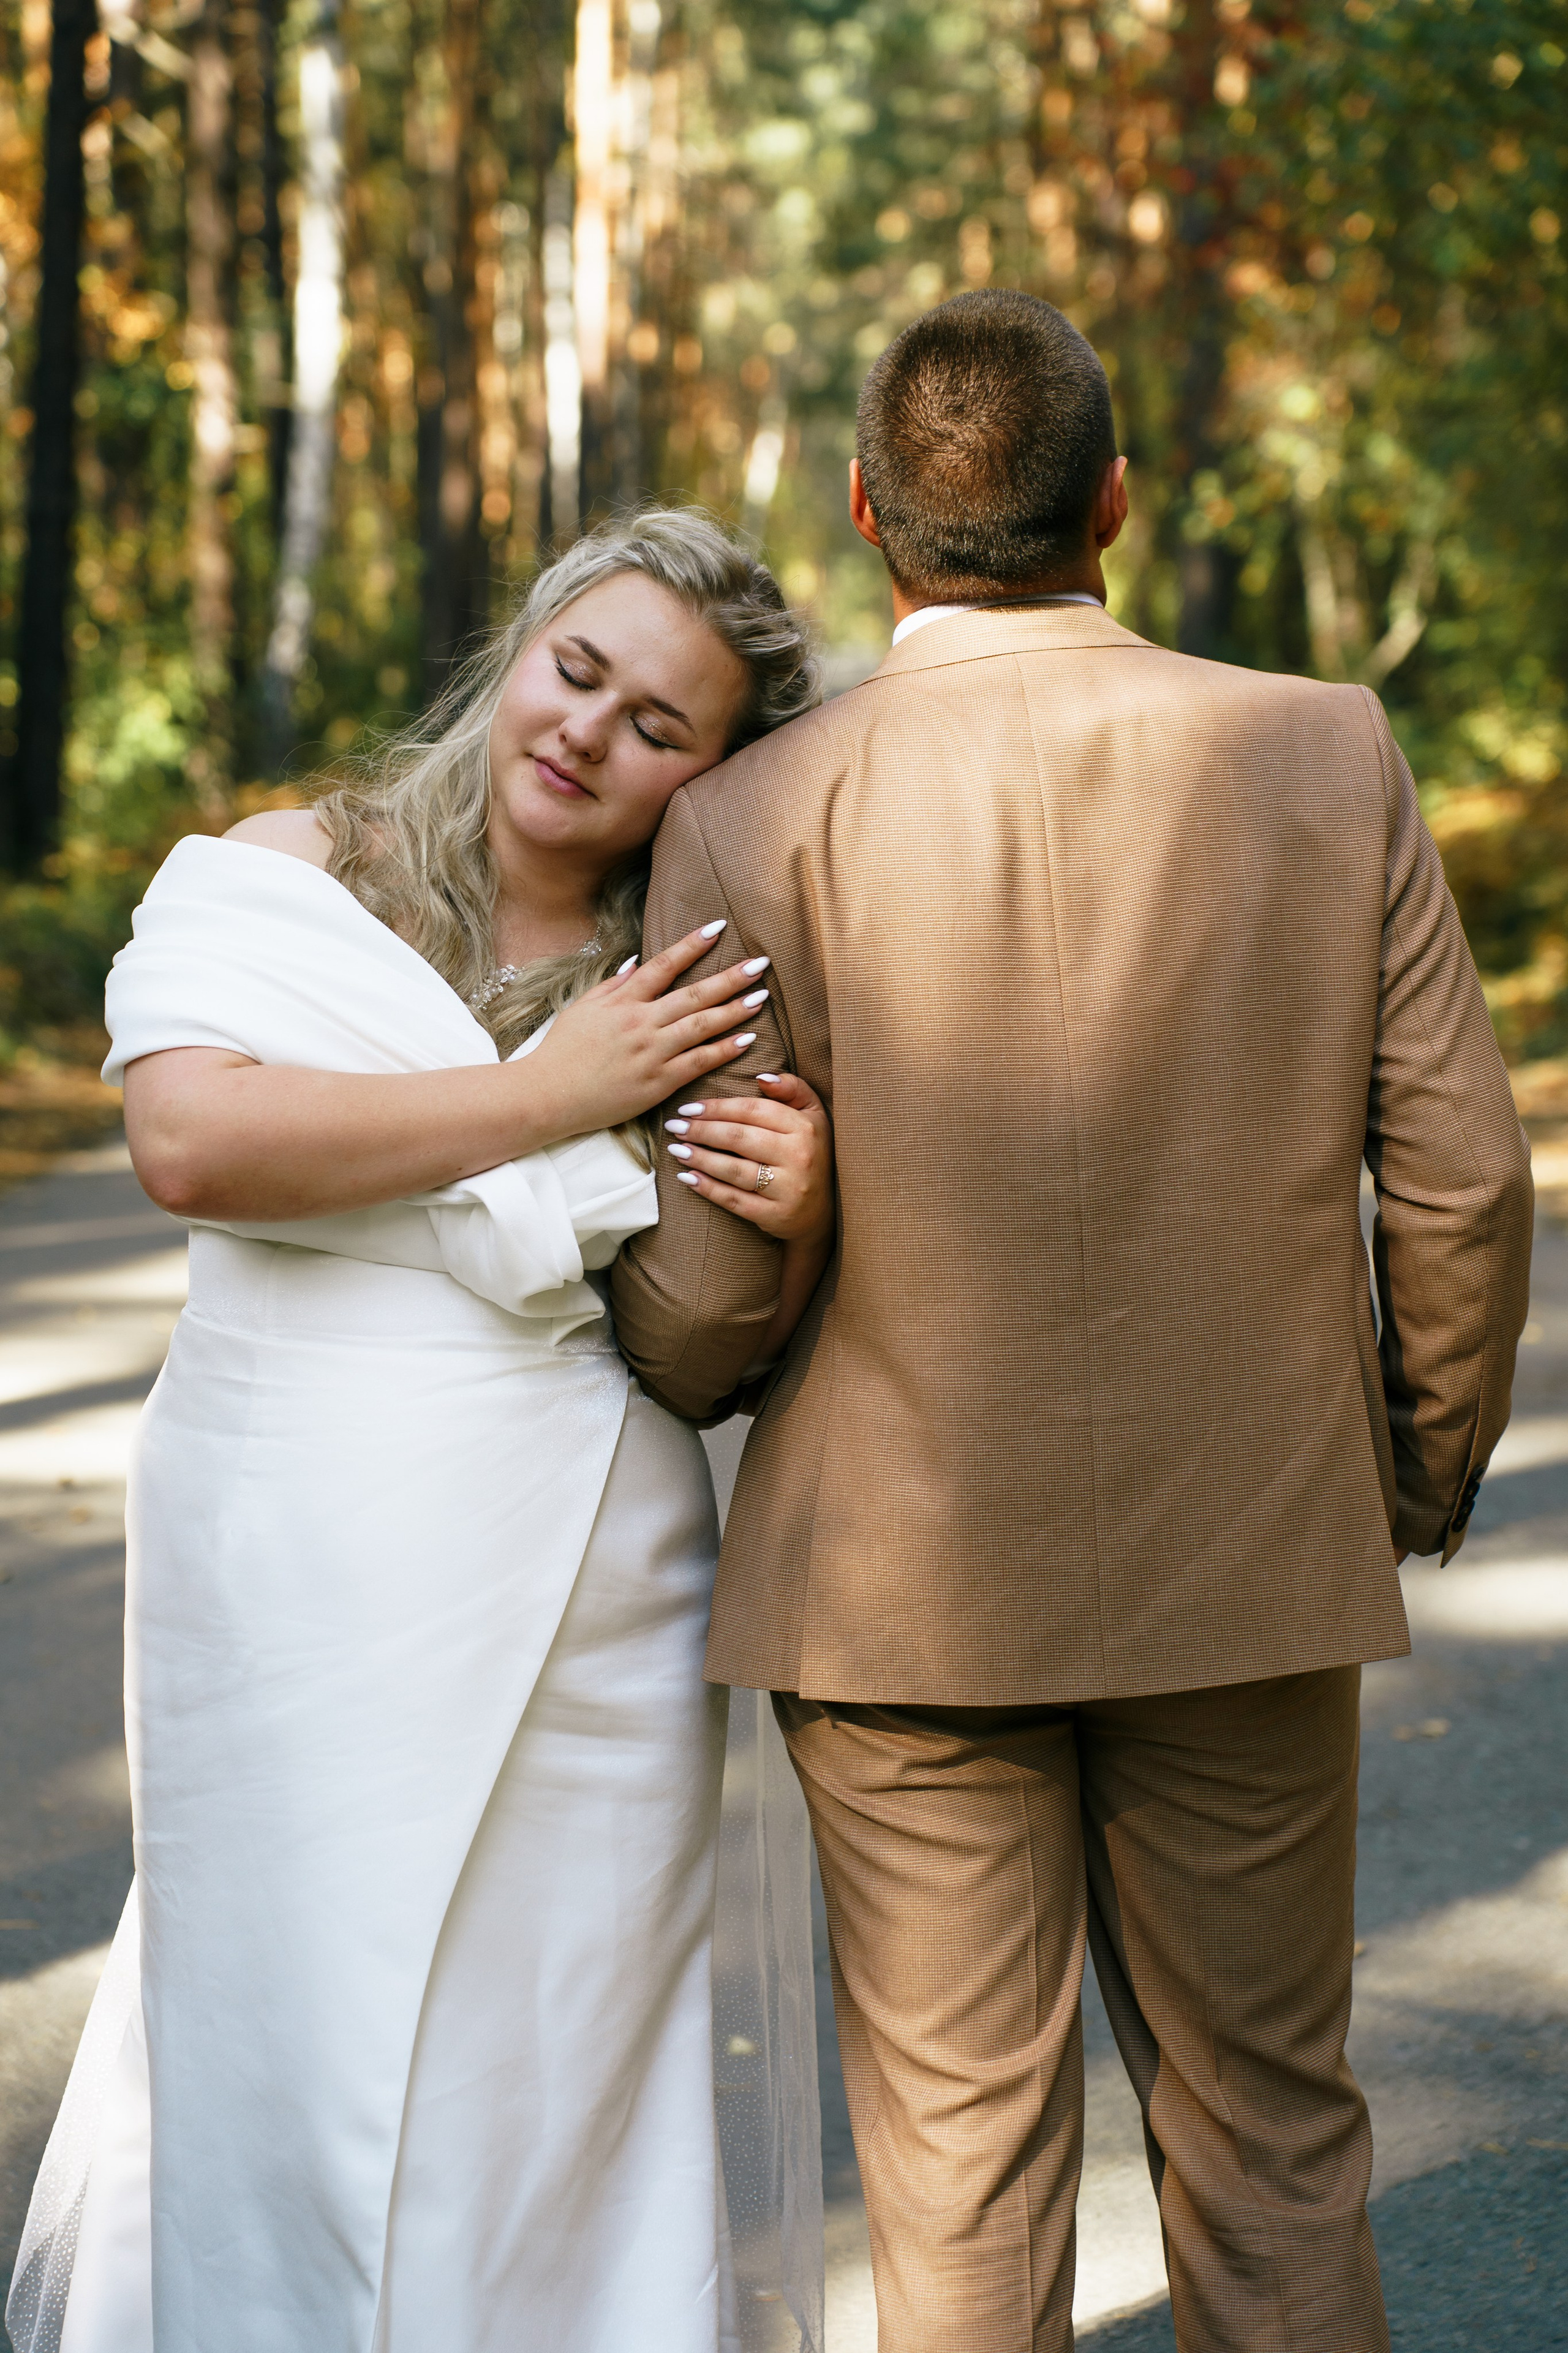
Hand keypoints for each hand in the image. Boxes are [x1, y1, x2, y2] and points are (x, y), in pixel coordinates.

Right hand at [525, 923, 772, 1135]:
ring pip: (701, 1027)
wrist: (546, 1095)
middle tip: (760, 963)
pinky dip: (724, 1050)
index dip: (692, 945)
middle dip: (729, 977)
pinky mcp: (657, 1083)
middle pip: (693, 994)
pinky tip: (748, 1039)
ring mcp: (651, 1053)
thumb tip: (637, 963)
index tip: (718, 927)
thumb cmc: (562, 1051)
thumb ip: (613, 985)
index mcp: (622, 1001)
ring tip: (761, 996)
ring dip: (735, 1010)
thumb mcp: (582, 1008)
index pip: (663, 965)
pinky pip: (698, 1063)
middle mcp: (640, 1023)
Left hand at [661, 1073, 833, 1243]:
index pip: (752, 1111)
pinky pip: (734, 1200)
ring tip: (676, 1149)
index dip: (717, 1107)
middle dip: (701, 1131)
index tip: (689, 1107)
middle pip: (739, 1138)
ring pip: (733, 1169)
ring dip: (699, 1158)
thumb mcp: (812, 1115)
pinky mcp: (775, 1215)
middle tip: (674, 1126)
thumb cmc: (811, 1152)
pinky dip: (708, 1188)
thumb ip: (792, 1088)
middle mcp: (798, 1157)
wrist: (823, 1209)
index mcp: (804, 1128)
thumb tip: (761, 1076)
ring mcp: (787, 1189)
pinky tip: (687, 1177)